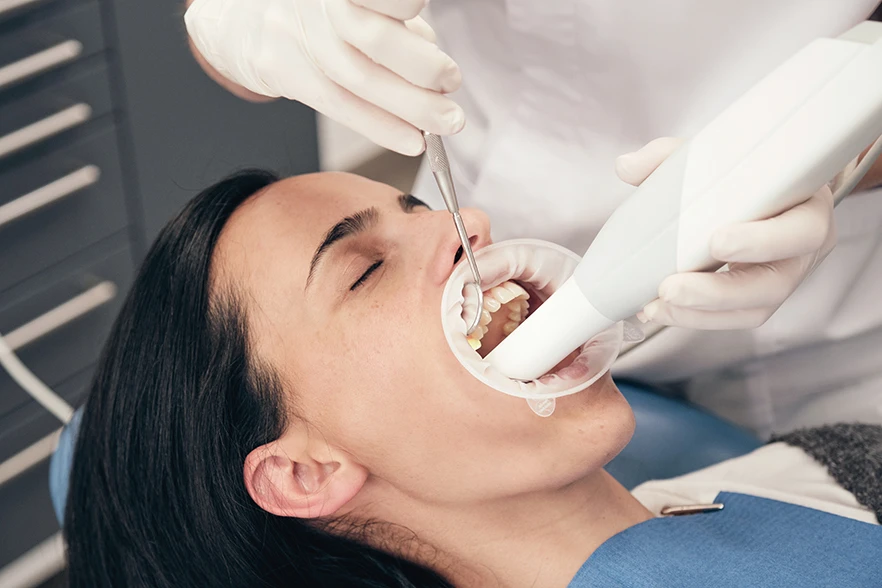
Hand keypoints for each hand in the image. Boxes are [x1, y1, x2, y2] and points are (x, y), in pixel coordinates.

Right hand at [184, 0, 463, 154]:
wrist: (243, 18)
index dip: (405, 4)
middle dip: (423, 68)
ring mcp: (296, 37)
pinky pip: (341, 106)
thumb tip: (434, 57)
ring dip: (412, 107)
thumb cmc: (317, 10)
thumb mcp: (354, 0)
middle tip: (451, 83)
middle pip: (374, 40)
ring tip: (447, 120)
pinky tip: (413, 140)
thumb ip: (397, 21)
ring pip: (360, 80)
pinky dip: (383, 127)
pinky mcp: (284, 71)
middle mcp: (314, 5)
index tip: (428, 17)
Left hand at [616, 137, 836, 329]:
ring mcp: (784, 278)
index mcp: (807, 207)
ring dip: (700, 314)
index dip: (763, 240)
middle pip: (774, 284)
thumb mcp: (718, 154)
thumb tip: (626, 166)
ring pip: (753, 310)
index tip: (716, 240)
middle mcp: (803, 251)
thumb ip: (672, 156)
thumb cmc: (748, 171)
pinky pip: (732, 318)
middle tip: (670, 288)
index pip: (803, 230)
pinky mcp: (759, 298)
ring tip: (656, 306)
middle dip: (718, 292)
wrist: (769, 188)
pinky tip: (659, 310)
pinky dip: (693, 318)